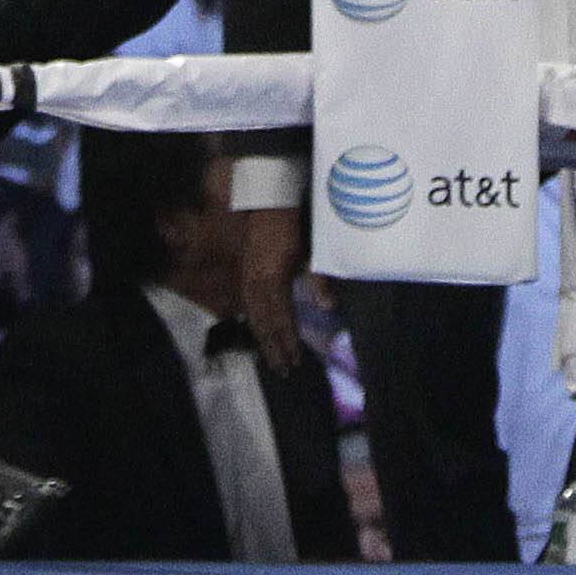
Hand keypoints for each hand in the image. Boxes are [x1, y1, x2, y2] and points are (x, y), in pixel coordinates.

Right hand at [236, 203, 306, 377]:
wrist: (268, 204)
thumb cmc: (292, 227)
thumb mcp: (309, 253)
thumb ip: (318, 280)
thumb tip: (329, 307)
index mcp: (272, 279)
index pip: (280, 318)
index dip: (287, 340)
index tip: (295, 360)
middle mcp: (256, 281)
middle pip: (263, 321)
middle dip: (272, 347)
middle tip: (282, 370)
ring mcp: (248, 277)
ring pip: (253, 314)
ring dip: (262, 337)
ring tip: (271, 357)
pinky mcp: (246, 272)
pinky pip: (248, 303)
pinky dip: (254, 321)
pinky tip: (259, 329)